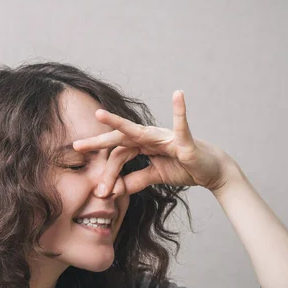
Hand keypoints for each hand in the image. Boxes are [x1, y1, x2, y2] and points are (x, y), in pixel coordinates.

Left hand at [72, 90, 239, 195]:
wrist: (210, 171)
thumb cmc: (183, 168)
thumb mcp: (155, 176)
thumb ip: (135, 181)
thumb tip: (114, 190)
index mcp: (142, 145)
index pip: (118, 155)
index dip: (108, 173)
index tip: (100, 192)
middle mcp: (150, 137)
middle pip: (120, 139)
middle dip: (98, 142)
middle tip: (76, 146)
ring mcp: (166, 137)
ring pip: (138, 131)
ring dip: (119, 124)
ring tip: (100, 115)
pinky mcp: (184, 141)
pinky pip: (181, 125)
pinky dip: (180, 111)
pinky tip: (178, 95)